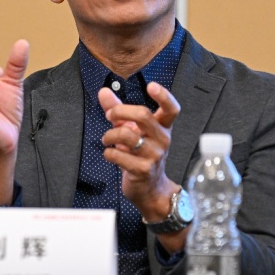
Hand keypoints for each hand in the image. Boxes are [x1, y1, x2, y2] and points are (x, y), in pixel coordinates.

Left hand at [98, 82, 180, 221]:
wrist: (149, 188)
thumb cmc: (141, 154)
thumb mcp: (131, 129)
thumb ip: (118, 110)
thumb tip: (103, 91)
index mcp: (162, 127)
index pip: (171, 109)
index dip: (163, 96)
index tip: (151, 86)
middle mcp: (162, 139)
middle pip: (144, 115)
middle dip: (120, 111)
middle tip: (109, 115)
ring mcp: (154, 155)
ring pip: (127, 135)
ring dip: (110, 135)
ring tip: (107, 139)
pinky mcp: (142, 170)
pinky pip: (118, 154)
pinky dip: (108, 152)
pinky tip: (110, 154)